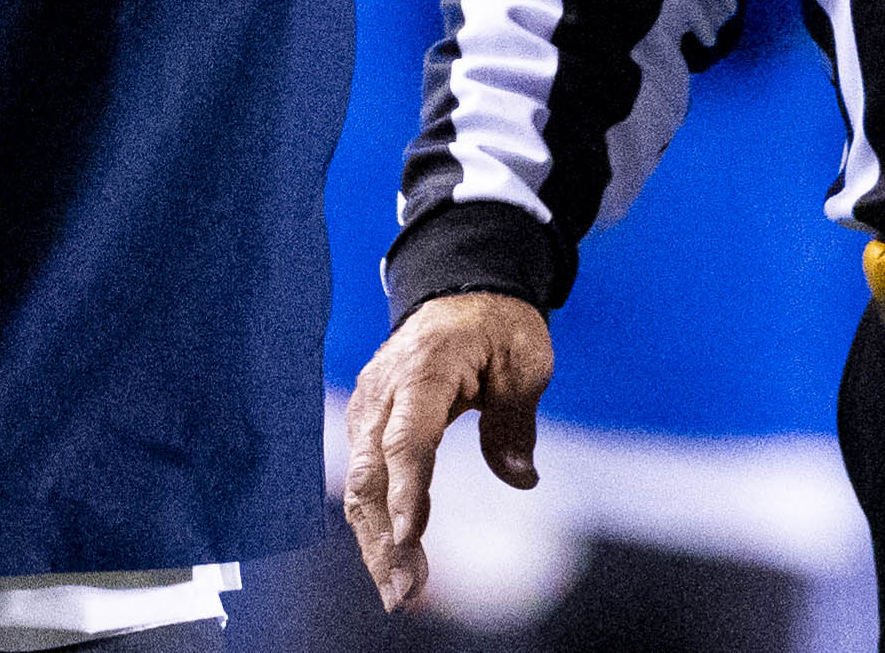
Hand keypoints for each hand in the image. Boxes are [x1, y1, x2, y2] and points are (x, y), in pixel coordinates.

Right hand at [342, 292, 552, 612]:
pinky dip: (374, 523)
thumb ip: (515, 421)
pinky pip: (363, 480)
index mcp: (425, 368)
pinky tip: (391, 561)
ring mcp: (368, 408)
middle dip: (383, 539)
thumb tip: (521, 479)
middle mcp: (383, 391)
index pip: (408, 437)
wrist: (461, 291)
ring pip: (359, 485)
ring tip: (400, 593)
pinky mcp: (366, 424)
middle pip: (371, 473)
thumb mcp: (525, 362)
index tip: (410, 539)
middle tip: (405, 594)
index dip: (407, 490)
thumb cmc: (498, 327)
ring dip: (374, 542)